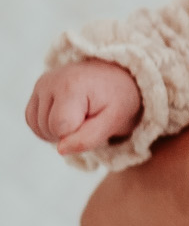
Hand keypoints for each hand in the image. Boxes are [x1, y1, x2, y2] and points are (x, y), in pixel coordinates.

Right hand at [26, 61, 142, 155]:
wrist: (118, 77)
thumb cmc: (119, 99)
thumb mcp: (115, 120)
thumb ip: (89, 138)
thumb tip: (60, 149)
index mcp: (71, 86)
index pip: (61, 129)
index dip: (79, 134)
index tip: (96, 120)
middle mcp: (51, 81)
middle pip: (48, 129)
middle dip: (69, 133)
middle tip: (91, 117)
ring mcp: (42, 84)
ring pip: (38, 127)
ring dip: (59, 131)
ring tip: (81, 116)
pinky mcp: (38, 88)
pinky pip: (33, 120)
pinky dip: (49, 126)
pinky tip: (68, 116)